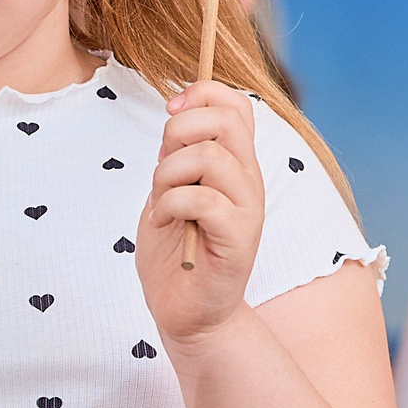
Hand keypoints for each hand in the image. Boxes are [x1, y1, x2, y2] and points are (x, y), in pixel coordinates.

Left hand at [139, 81, 265, 346]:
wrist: (187, 313)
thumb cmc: (177, 253)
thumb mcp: (170, 190)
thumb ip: (177, 155)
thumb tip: (177, 115)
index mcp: (235, 165)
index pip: (237, 106)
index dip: (203, 94)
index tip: (171, 111)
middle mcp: (248, 182)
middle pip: (227, 121)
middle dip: (181, 129)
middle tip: (161, 162)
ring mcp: (246, 210)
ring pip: (211, 157)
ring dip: (168, 174)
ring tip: (159, 201)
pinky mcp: (237, 240)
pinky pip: (203, 199)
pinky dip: (171, 204)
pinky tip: (163, 221)